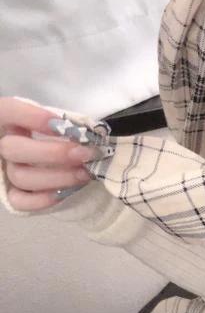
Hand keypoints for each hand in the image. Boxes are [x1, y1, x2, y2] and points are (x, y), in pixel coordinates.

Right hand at [0, 97, 100, 211]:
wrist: (54, 163)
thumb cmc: (57, 137)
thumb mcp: (55, 123)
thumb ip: (62, 125)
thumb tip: (88, 133)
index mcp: (6, 121)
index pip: (7, 110)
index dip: (31, 116)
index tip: (62, 124)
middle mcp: (0, 147)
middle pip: (13, 149)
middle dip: (54, 153)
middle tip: (84, 154)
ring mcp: (4, 173)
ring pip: (21, 177)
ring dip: (58, 177)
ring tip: (85, 173)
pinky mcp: (11, 196)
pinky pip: (21, 201)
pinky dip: (45, 198)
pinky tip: (68, 191)